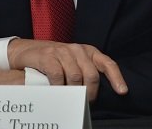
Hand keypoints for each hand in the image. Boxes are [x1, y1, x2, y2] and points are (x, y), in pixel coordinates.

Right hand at [7, 39, 127, 101]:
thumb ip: (85, 74)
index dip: (116, 78)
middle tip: (84, 102)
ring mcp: (62, 51)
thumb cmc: (55, 61)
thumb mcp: (73, 64)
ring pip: (75, 76)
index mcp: (88, 52)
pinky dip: (58, 86)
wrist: (28, 50)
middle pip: (92, 75)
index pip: (107, 63)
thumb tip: (95, 95)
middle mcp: (77, 49)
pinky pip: (58, 75)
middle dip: (90, 93)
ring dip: (73, 91)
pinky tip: (56, 89)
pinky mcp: (48, 55)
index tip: (122, 92)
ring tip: (68, 96)